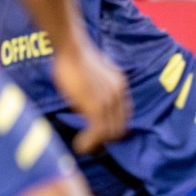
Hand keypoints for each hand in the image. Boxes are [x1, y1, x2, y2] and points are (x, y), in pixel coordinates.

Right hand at [50, 37, 130, 154]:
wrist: (71, 47)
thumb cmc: (74, 57)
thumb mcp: (93, 73)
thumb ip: (97, 86)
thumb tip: (88, 99)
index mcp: (120, 85)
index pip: (124, 114)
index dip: (114, 127)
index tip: (101, 134)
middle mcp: (119, 94)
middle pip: (119, 127)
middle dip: (106, 139)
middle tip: (92, 146)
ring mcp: (109, 101)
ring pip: (109, 133)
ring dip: (97, 144)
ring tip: (84, 148)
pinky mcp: (97, 107)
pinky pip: (98, 133)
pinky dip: (89, 143)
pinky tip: (80, 146)